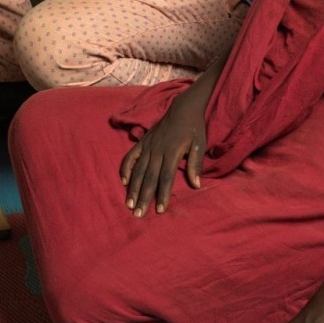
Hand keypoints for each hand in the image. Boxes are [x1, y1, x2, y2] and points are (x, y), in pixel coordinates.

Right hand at [118, 81, 207, 215]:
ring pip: (138, 170)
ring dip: (132, 188)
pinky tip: (123, 181)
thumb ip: (196, 164)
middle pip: (149, 178)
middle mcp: (157, 150)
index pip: (166, 177)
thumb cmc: (193, 129)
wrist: (183, 108)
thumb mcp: (199, 144)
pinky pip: (131, 157)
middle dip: (143, 197)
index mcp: (172, 152)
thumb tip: (196, 184)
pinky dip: (126, 168)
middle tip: (138, 214)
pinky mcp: (142, 142)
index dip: (163, 194)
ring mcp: (148, 146)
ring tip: (129, 204)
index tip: (160, 210)